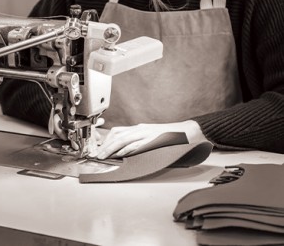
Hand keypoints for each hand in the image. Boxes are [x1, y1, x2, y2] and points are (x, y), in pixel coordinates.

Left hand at [91, 120, 206, 159]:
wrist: (187, 132)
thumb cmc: (170, 137)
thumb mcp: (150, 137)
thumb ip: (138, 142)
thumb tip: (124, 151)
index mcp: (139, 129)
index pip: (117, 132)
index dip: (106, 140)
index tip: (98, 149)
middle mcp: (140, 129)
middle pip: (117, 135)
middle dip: (105, 146)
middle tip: (97, 155)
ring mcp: (146, 133)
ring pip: (123, 139)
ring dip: (111, 148)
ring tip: (104, 156)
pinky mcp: (152, 139)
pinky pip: (137, 144)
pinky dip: (127, 149)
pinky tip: (120, 154)